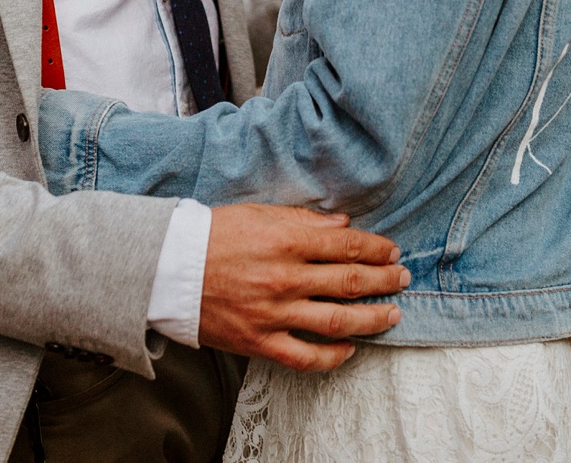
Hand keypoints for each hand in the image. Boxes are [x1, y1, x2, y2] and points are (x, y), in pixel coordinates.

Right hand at [198, 204, 408, 370]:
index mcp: (287, 241)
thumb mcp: (260, 213)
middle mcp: (286, 278)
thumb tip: (343, 225)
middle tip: (403, 280)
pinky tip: (349, 350)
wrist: (168, 269)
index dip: (377, 250)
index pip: (348, 247)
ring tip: (391, 315)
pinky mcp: (258, 342)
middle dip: (384, 281)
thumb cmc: (212, 235)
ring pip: (336, 321)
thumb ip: (304, 220)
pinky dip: (331, 357)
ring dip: (371, 319)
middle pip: (350, 282)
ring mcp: (273, 313)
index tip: (393, 252)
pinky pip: (304, 357)